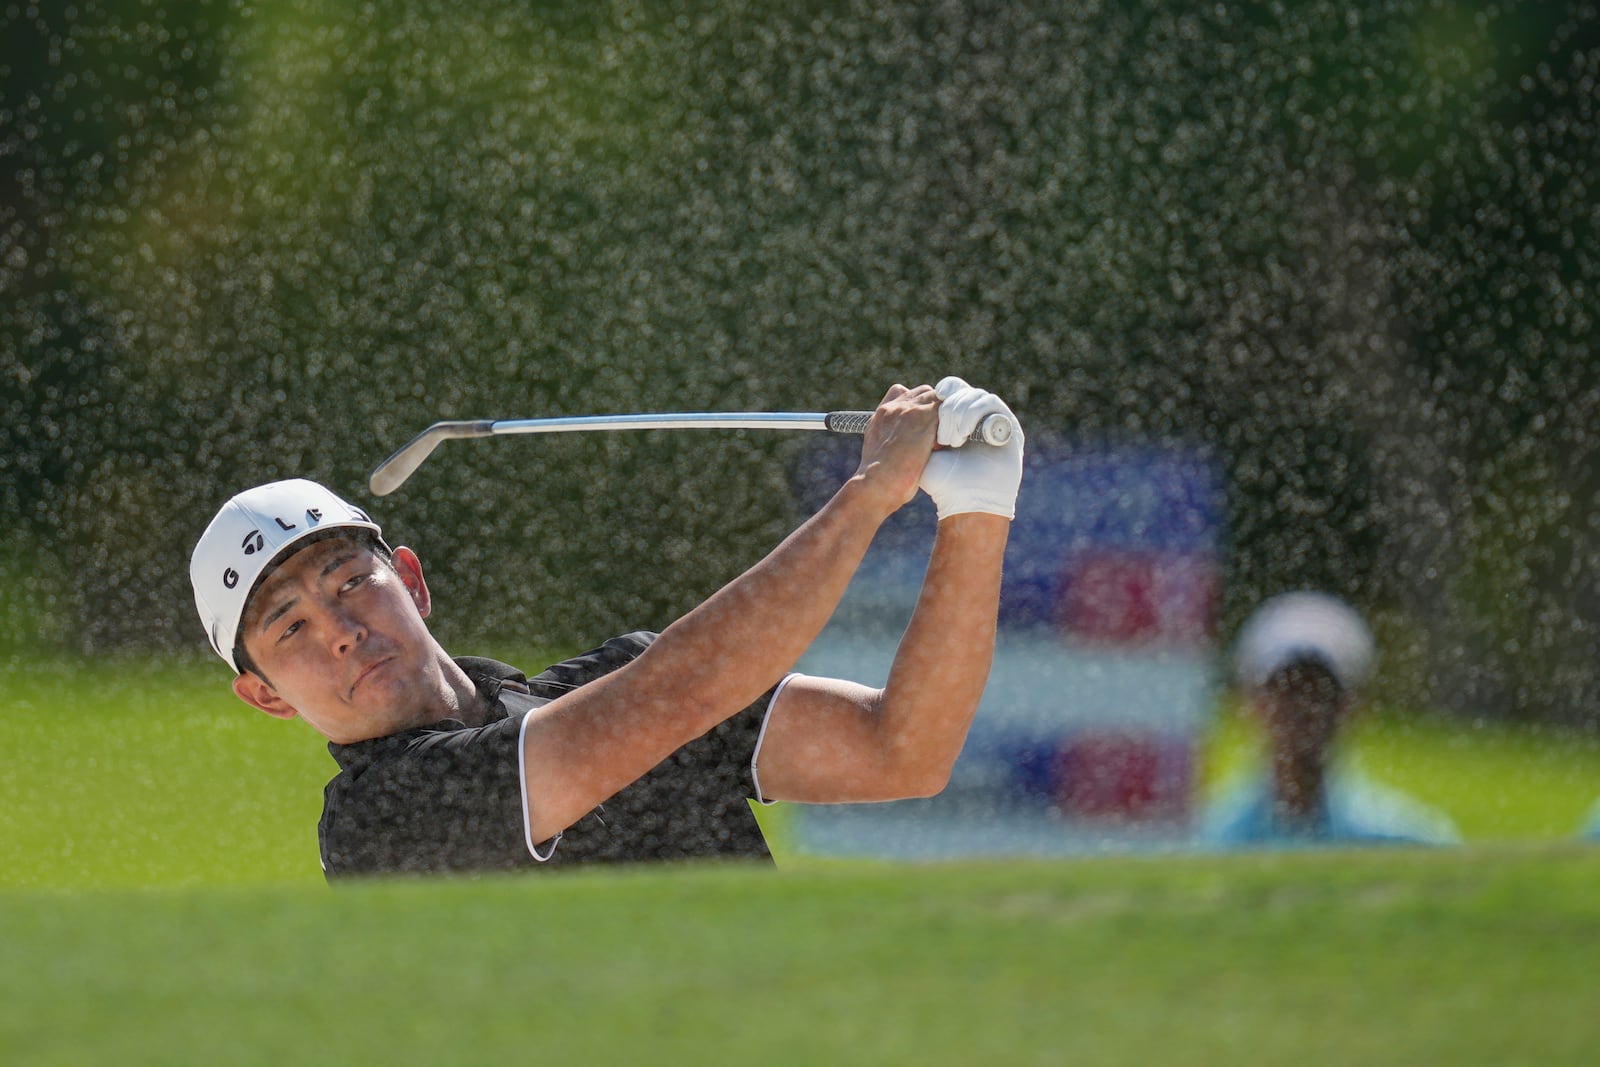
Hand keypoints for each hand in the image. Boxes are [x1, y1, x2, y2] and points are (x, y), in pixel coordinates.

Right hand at [853, 384, 938, 515]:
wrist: (876, 484)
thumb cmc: (880, 480)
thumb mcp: (879, 454)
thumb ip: (891, 440)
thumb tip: (904, 446)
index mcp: (881, 415)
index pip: (903, 393)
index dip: (918, 406)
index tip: (922, 425)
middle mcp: (893, 408)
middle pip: (925, 392)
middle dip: (935, 410)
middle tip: (939, 434)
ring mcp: (908, 410)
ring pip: (938, 398)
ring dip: (946, 416)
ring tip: (946, 439)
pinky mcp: (924, 417)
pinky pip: (947, 409)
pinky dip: (953, 423)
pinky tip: (950, 443)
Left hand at [919, 376, 1023, 519]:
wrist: (964, 503)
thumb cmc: (941, 483)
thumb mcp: (922, 449)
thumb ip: (916, 423)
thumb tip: (903, 394)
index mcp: (956, 420)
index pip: (948, 391)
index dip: (939, 394)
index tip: (924, 408)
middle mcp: (975, 418)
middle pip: (960, 390)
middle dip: (947, 407)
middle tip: (940, 436)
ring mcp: (992, 421)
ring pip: (975, 395)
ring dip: (959, 413)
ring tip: (951, 440)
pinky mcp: (1009, 426)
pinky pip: (991, 403)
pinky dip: (974, 413)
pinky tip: (963, 435)